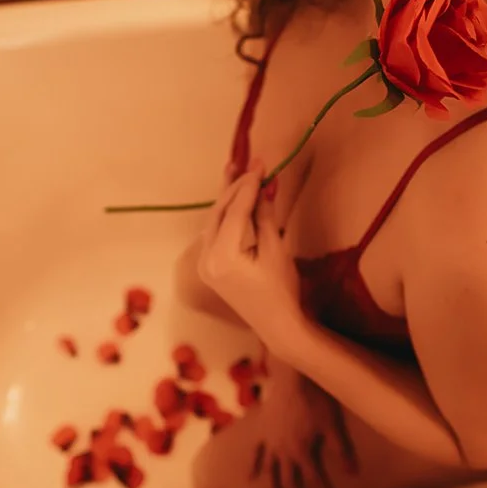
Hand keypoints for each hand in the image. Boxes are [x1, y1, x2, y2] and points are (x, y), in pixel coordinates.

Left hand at [198, 162, 302, 346]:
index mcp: (222, 255)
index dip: (248, 184)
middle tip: (248, 163)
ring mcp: (204, 264)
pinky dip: (226, 216)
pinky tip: (233, 200)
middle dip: (234, 187)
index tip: (261, 163)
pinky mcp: (210, 267)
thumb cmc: (282, 289)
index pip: (235, 210)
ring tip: (236, 171)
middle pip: (219, 213)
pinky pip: (215, 233)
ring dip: (228, 198)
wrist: (278, 325)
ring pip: (215, 221)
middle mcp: (206, 258)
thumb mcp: (276, 249)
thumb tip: (266, 183)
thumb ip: (266, 215)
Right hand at [251, 359, 357, 487]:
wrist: (292, 379)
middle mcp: (284, 452)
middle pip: (289, 479)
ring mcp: (270, 443)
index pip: (312, 479)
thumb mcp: (332, 425)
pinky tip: (249, 477)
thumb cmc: (315, 400)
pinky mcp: (261, 432)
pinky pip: (255, 452)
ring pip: (270, 471)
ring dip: (273, 487)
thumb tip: (353, 474)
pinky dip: (252, 466)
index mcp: (302, 452)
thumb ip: (341, 451)